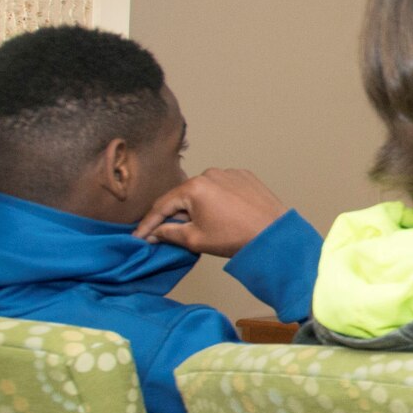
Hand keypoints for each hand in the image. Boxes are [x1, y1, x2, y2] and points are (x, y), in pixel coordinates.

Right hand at [134, 168, 286, 256]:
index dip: (148, 223)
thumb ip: (169, 233)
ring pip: (203, 191)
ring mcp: (230, 172)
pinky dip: (216, 200)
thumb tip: (153, 233)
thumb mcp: (195, 239)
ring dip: (196, 206)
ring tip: (199, 226)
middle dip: (174, 215)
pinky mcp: (245, 176)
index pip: (162, 205)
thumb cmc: (235, 237)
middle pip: (183, 196)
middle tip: (166, 234)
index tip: (139, 236)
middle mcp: (210, 173)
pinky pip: (222, 187)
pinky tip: (221, 215)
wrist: (274, 234)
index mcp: (194, 187)